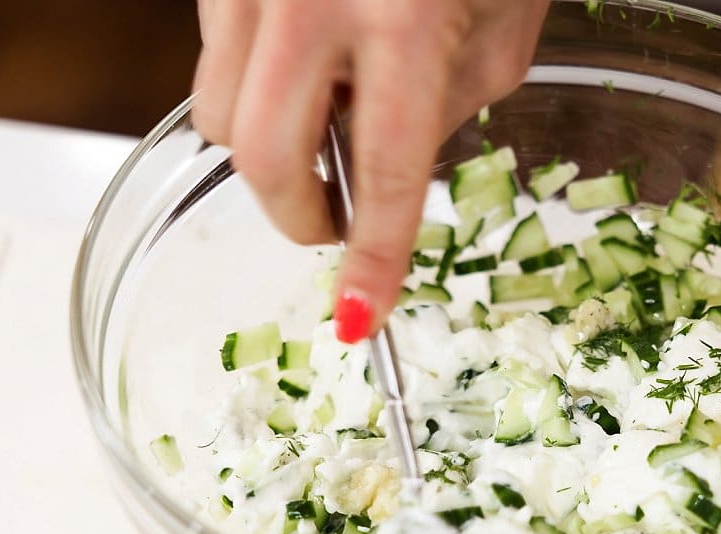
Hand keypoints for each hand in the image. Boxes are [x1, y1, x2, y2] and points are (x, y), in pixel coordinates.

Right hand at [192, 0, 550, 340]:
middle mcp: (311, 0)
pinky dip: (258, 90)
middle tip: (338, 223)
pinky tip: (309, 65)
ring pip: (218, 114)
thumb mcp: (502, 32)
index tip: (360, 316)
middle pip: (258, 156)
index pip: (380, 175)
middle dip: (298, 215)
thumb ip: (447, 112)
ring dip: (272, 151)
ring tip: (333, 124)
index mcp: (405, 23)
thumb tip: (387, 172)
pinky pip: (217, 59)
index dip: (372, 258)